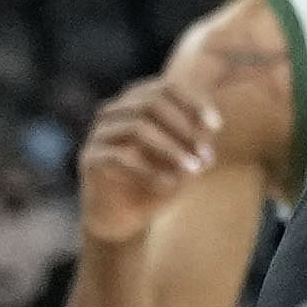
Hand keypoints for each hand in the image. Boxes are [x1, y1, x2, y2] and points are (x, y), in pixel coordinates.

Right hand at [76, 73, 227, 246]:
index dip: (192, 103)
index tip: (217, 126)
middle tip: (206, 154)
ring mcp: (99, 133)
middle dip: (183, 127)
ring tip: (194, 170)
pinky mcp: (89, 158)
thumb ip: (196, 143)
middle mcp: (115, 113)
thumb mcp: (186, 162)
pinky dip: (149, 170)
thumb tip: (207, 132)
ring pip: (137, 127)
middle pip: (150, 103)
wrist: (125, 218)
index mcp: (137, 105)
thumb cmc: (159, 182)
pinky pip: (119, 156)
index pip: (164, 88)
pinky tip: (169, 184)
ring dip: (171, 149)